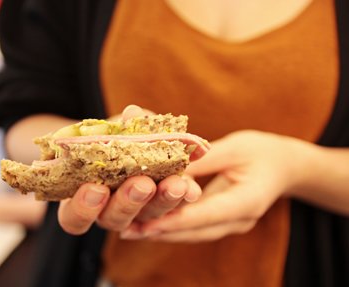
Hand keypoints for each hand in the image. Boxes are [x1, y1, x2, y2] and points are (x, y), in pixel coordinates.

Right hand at [57, 105, 201, 234]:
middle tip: (142, 184)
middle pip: (115, 219)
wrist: (128, 146)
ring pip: (149, 218)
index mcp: (84, 200)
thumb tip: (133, 113)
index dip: (83, 208)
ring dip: (163, 201)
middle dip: (129, 202)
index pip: (75, 217)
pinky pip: (177, 210)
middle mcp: (108, 213)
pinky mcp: (166, 208)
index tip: (95, 188)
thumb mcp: (111, 129)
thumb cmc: (108, 138)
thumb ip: (120, 126)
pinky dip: (187, 196)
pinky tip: (194, 188)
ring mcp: (139, 214)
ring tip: (177, 184)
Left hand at [125, 130, 305, 241]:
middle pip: (193, 231)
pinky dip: (171, 225)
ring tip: (129, 229)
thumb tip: (166, 165)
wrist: (285, 166)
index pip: (205, 215)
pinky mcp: (222, 222)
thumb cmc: (262, 152)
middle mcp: (239, 220)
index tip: (144, 225)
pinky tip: (148, 222)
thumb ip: (202, 159)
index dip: (173, 221)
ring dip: (161, 232)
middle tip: (126, 230)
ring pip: (191, 234)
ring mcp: (231, 225)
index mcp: (247, 201)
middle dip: (159, 231)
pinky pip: (193, 227)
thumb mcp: (234, 148)